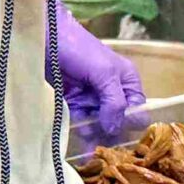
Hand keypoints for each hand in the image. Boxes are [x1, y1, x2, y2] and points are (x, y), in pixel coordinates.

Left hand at [53, 3, 145, 150]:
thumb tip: (115, 130)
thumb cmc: (80, 49)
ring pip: (100, 127)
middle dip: (111, 134)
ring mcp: (92, 100)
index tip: (118, 132)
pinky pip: (81, 123)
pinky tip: (78, 135)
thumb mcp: (104, 73)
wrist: (45, 38)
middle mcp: (113, 94)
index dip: (130, 124)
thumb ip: (115, 102)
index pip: (138, 112)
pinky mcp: (74, 104)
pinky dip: (80, 130)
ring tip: (87, 141)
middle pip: (119, 123)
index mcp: (128, 83)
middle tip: (100, 145)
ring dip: (94, 135)